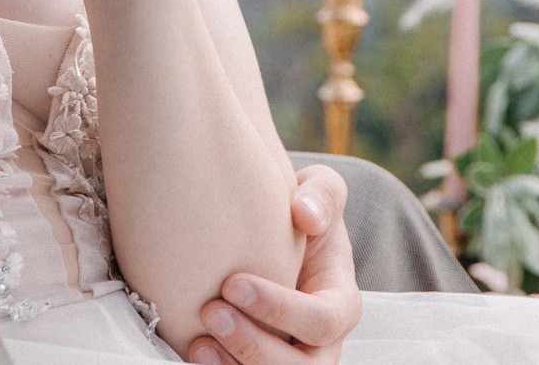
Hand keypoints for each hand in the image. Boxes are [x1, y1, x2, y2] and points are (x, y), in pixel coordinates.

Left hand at [188, 166, 360, 364]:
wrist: (274, 238)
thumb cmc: (301, 214)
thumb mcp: (320, 191)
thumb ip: (322, 194)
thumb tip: (306, 215)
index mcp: (342, 304)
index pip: (322, 321)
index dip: (280, 309)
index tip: (232, 283)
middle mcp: (323, 345)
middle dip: (254, 345)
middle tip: (211, 312)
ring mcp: (293, 361)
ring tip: (199, 343)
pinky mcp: (262, 364)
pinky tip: (196, 351)